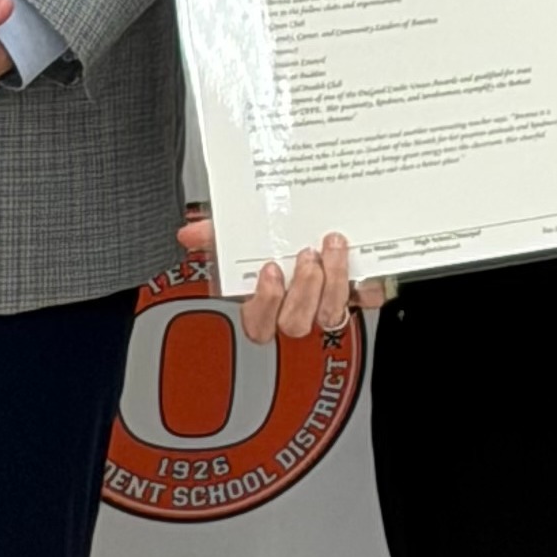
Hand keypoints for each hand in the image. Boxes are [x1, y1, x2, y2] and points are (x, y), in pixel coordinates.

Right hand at [174, 214, 392, 340]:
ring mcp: (328, 308)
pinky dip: (366, 282)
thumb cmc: (280, 249)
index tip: (270, 271)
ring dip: (333, 280)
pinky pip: (366, 300)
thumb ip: (218, 236)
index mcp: (267, 304)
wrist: (333, 239)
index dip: (265, 302)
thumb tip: (189, 234)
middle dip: (303, 290)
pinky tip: (361, 263)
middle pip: (296, 323)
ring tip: (332, 247)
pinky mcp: (359, 299)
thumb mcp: (245, 240)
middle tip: (306, 257)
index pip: (258, 323)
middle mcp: (298, 312)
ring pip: (330, 315)